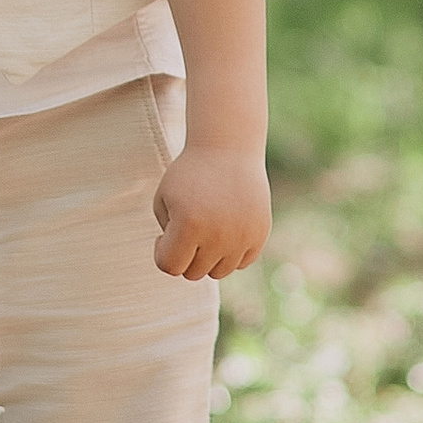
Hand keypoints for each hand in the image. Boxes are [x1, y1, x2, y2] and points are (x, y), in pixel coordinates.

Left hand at [152, 144, 271, 281]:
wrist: (228, 150)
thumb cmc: (189, 174)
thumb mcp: (163, 199)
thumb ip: (165, 237)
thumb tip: (182, 265)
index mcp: (188, 226)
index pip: (170, 267)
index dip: (162, 251)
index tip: (165, 233)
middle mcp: (217, 236)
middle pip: (194, 273)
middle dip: (186, 255)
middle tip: (187, 228)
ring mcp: (241, 237)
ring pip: (218, 272)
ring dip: (208, 257)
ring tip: (206, 229)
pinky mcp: (259, 235)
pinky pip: (241, 263)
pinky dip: (230, 253)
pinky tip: (225, 228)